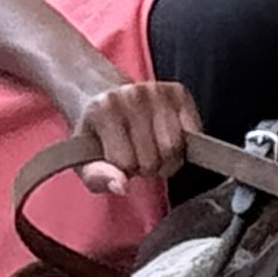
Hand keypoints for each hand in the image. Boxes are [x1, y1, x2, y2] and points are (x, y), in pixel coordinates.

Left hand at [72, 71, 197, 190]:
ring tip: (151, 148)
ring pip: (175, 148)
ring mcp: (157, 90)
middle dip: (146, 166)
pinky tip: (166, 138)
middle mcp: (132, 95)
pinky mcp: (177, 91)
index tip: (118, 157)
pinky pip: (192, 133)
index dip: (124, 169)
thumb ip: (98, 177)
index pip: (127, 163)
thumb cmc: (97, 133)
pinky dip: (182, 144)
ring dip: (166, 158)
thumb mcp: (85, 160)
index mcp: (105, 109)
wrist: (103, 95)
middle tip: (136, 154)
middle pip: (154, 158)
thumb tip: (121, 186)